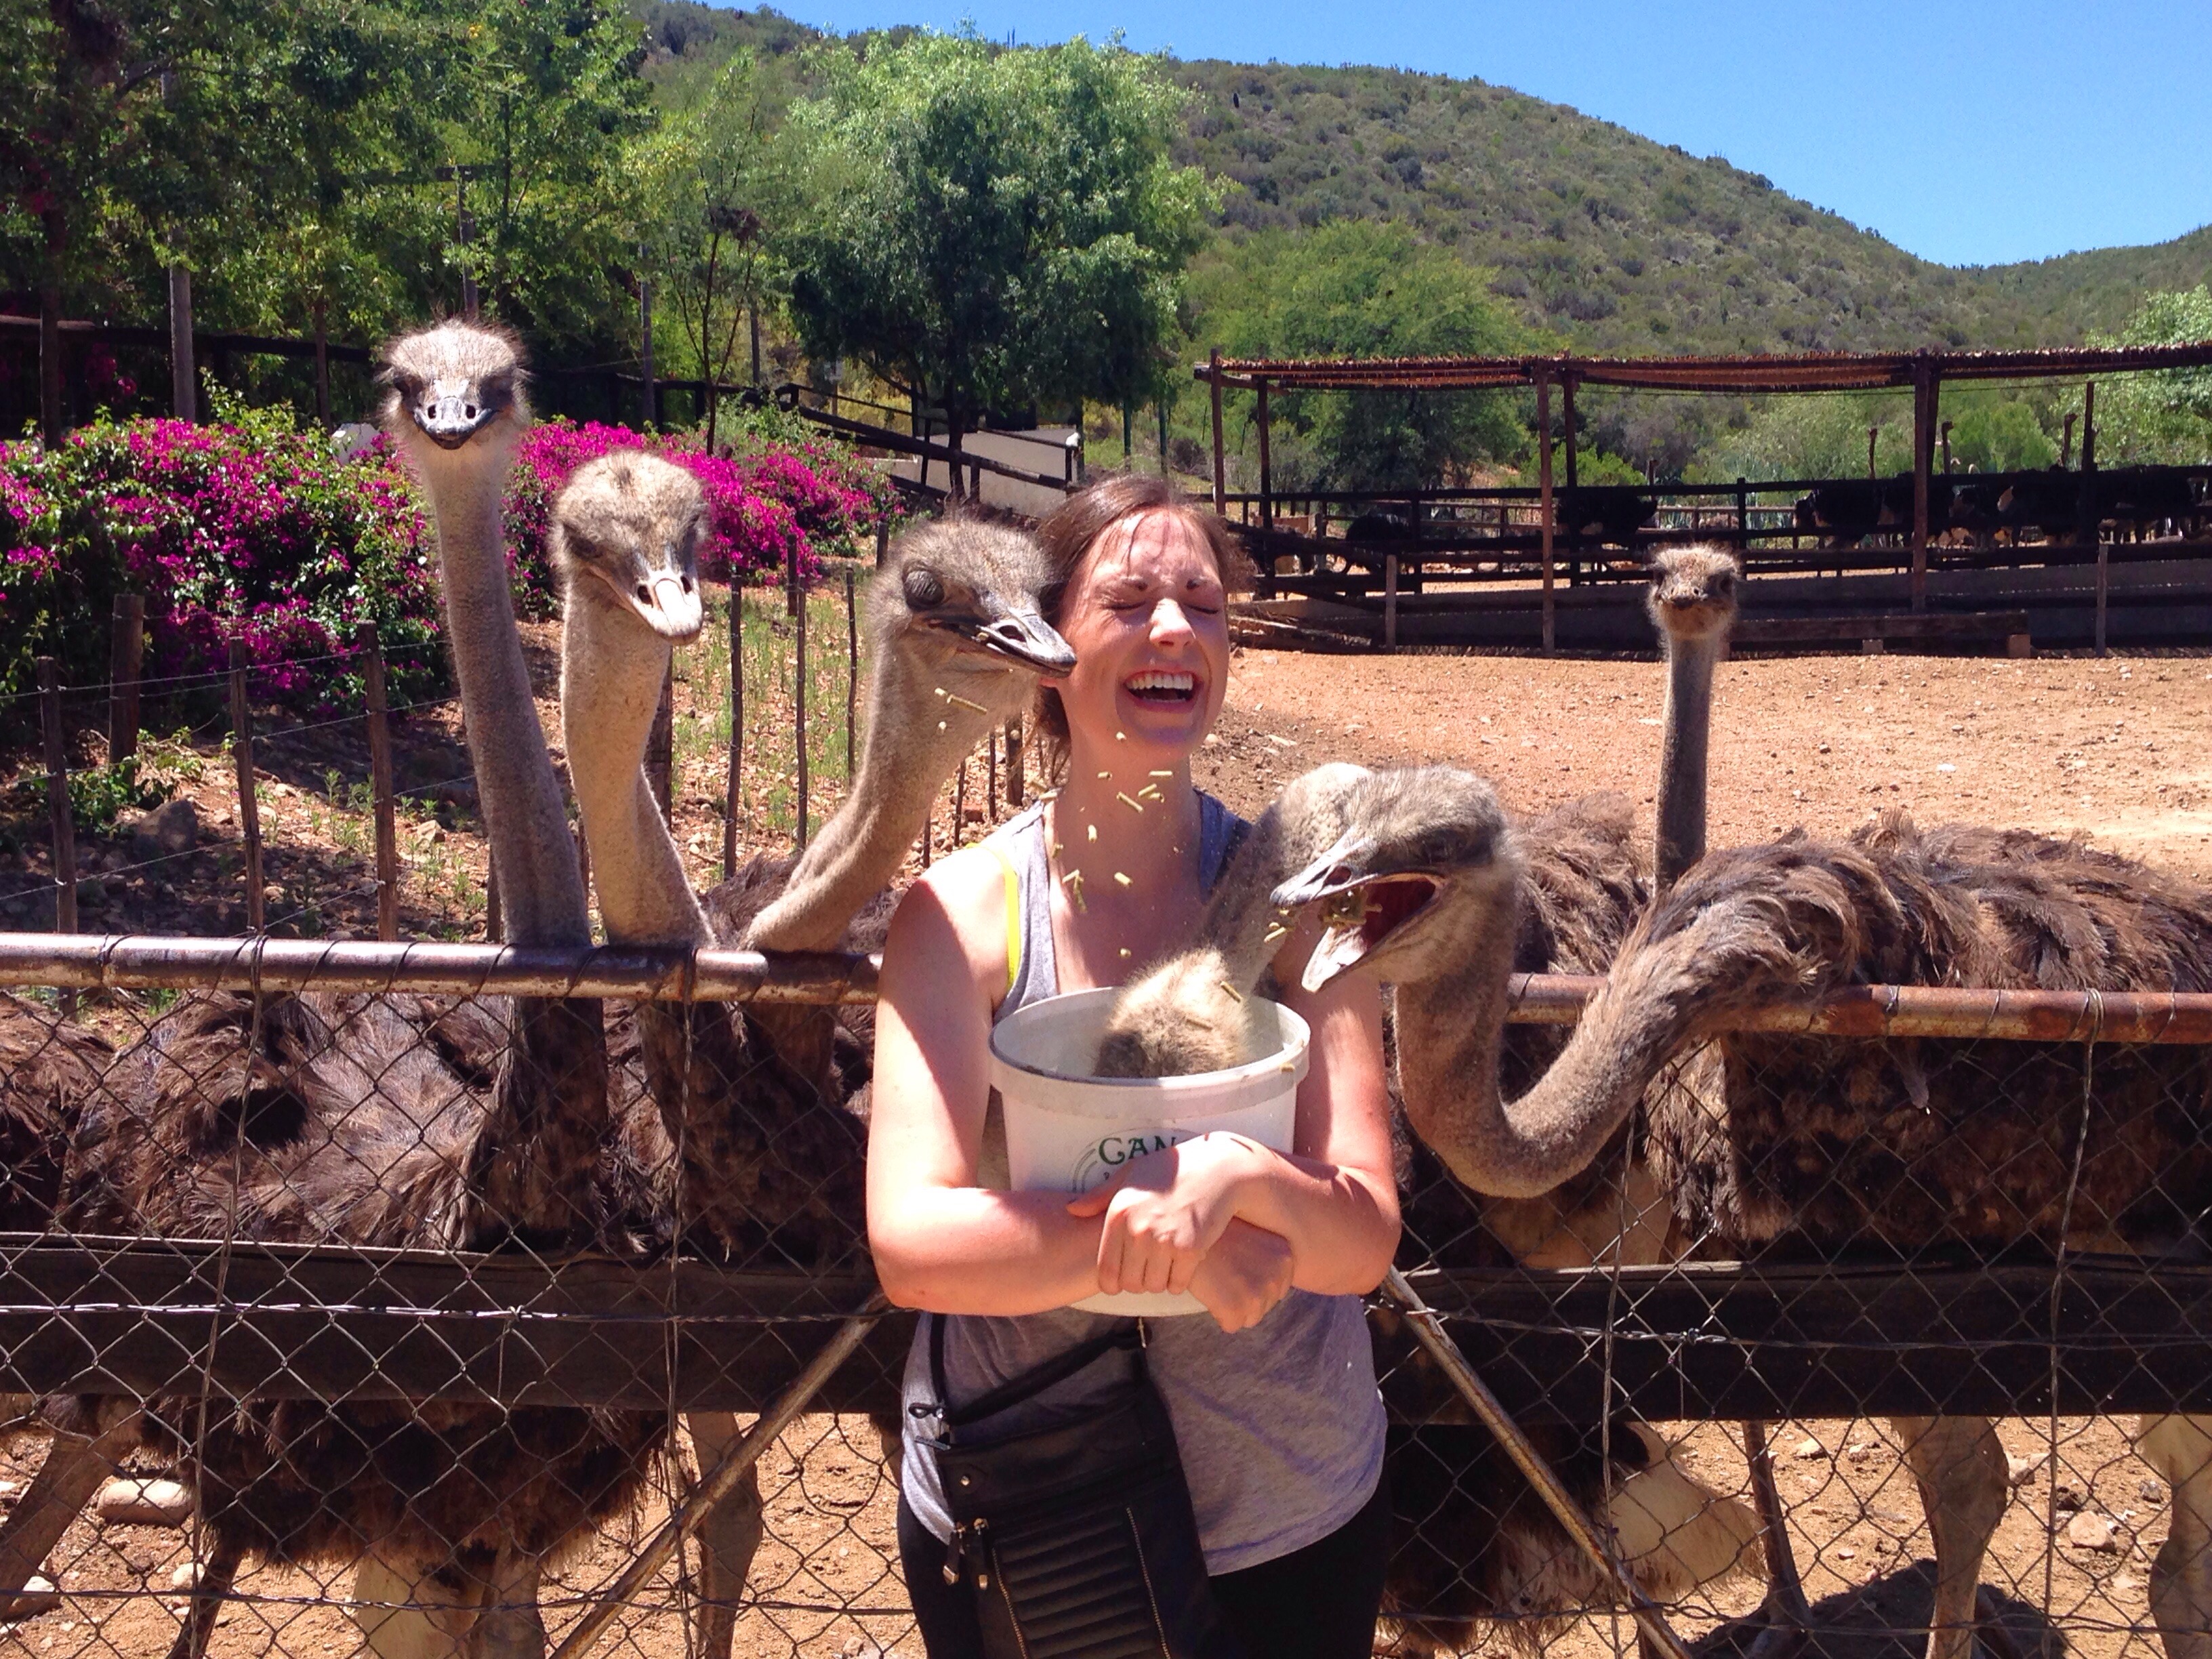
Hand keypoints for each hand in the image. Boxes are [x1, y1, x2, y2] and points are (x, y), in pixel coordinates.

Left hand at [1066, 1133, 1266, 1296]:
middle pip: (1131, 1284)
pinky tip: (1185, 1261)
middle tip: (1150, 1267)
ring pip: (1155, 1286)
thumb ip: (1099, 1196)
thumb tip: (1072, 1210)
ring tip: (1167, 1261)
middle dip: (1140, 1280)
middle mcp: (1137, 1230)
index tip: (1123, 1280)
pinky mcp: (1190, 1249)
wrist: (1217, 1169)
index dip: (1113, 1283)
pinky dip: (1181, 1279)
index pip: (1106, 1272)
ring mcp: (1164, 1241)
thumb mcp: (1130, 1174)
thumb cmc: (1171, 1170)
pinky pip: (1178, 1284)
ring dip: (1161, 1280)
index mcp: (1118, 1214)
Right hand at [1188, 1220, 1293, 1333]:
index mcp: (1285, 1256)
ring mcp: (1258, 1293)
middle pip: (1265, 1304)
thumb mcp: (1252, 1235)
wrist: (1185, 1235)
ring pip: (1250, 1318)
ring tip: (1218, 1281)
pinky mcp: (1237, 1308)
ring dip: (1233, 1306)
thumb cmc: (1213, 1233)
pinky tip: (1211, 1291)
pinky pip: (1231, 1325)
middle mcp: (1277, 1275)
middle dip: (1245, 1296)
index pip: (1279, 1288)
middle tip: (1225, 1274)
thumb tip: (1271, 1285)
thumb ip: (1267, 1257)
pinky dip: (1218, 1314)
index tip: (1238, 1268)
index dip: (1255, 1282)